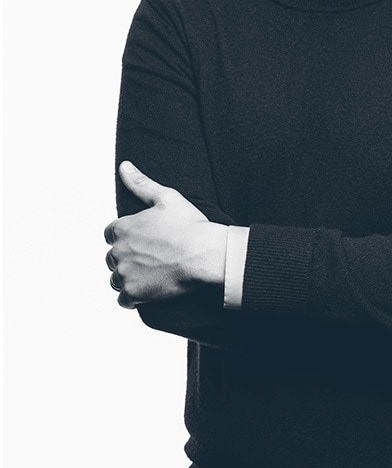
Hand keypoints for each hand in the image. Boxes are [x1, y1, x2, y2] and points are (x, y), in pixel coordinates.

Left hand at [104, 161, 226, 308]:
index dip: (125, 237)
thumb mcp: (166, 197)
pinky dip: (133, 297)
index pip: (110, 234)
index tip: (142, 240)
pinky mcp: (134, 293)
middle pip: (112, 258)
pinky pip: (123, 300)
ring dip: (129, 278)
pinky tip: (148, 291)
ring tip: (151, 275)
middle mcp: (118, 251)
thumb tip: (124, 166)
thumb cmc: (189, 225)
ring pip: (116, 279)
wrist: (205, 254)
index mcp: (122, 227)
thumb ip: (140, 183)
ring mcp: (125, 274)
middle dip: (127, 258)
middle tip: (150, 258)